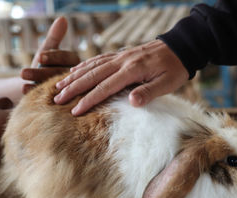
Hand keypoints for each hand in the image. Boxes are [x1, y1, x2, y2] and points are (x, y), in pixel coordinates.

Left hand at [20, 16, 79, 93]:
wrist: (39, 84)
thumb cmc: (45, 65)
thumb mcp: (49, 49)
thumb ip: (55, 36)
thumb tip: (62, 19)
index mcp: (74, 63)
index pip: (65, 58)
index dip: (52, 57)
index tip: (39, 56)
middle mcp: (74, 77)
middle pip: (57, 74)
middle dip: (39, 73)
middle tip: (23, 72)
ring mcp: (69, 91)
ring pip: (52, 87)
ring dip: (36, 84)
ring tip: (22, 84)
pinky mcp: (61, 102)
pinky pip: (48, 98)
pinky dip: (34, 94)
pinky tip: (25, 91)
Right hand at [54, 40, 188, 115]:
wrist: (180, 47)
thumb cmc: (174, 69)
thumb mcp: (167, 83)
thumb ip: (149, 92)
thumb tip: (131, 102)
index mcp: (132, 70)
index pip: (105, 87)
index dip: (88, 100)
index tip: (74, 110)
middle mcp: (122, 61)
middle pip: (92, 75)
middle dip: (73, 88)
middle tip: (56, 99)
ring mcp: (120, 56)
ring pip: (92, 65)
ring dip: (74, 75)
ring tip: (58, 85)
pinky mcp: (121, 54)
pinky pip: (98, 59)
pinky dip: (84, 65)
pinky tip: (75, 70)